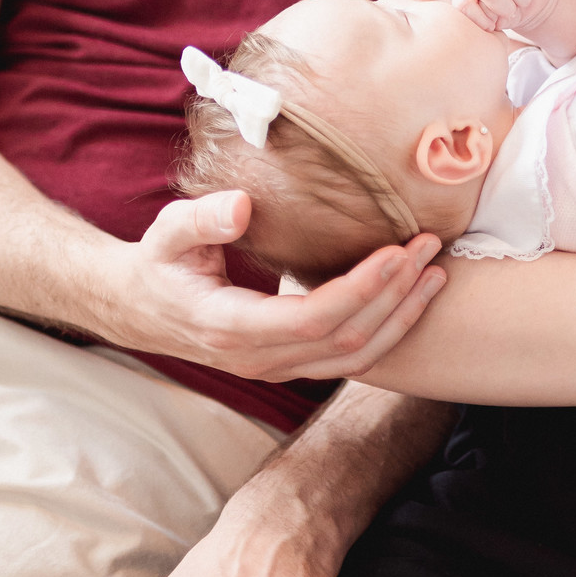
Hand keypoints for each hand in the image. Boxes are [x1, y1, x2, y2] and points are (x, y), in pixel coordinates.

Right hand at [100, 192, 445, 381]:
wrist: (140, 309)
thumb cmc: (159, 263)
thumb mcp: (167, 232)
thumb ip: (202, 220)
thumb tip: (242, 207)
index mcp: (231, 328)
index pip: (312, 319)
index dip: (361, 289)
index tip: (396, 250)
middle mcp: (258, 359)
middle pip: (345, 340)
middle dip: (395, 296)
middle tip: (429, 248)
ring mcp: (276, 369)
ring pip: (354, 358)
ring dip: (401, 317)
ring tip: (436, 273)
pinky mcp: (289, 365)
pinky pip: (348, 359)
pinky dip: (388, 331)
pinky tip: (412, 297)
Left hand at [452, 0, 556, 36]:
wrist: (526, 1)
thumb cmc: (503, 15)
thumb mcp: (491, 22)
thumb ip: (484, 22)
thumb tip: (490, 22)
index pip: (465, 3)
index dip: (481, 19)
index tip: (492, 26)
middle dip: (503, 7)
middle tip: (511, 13)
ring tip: (521, 3)